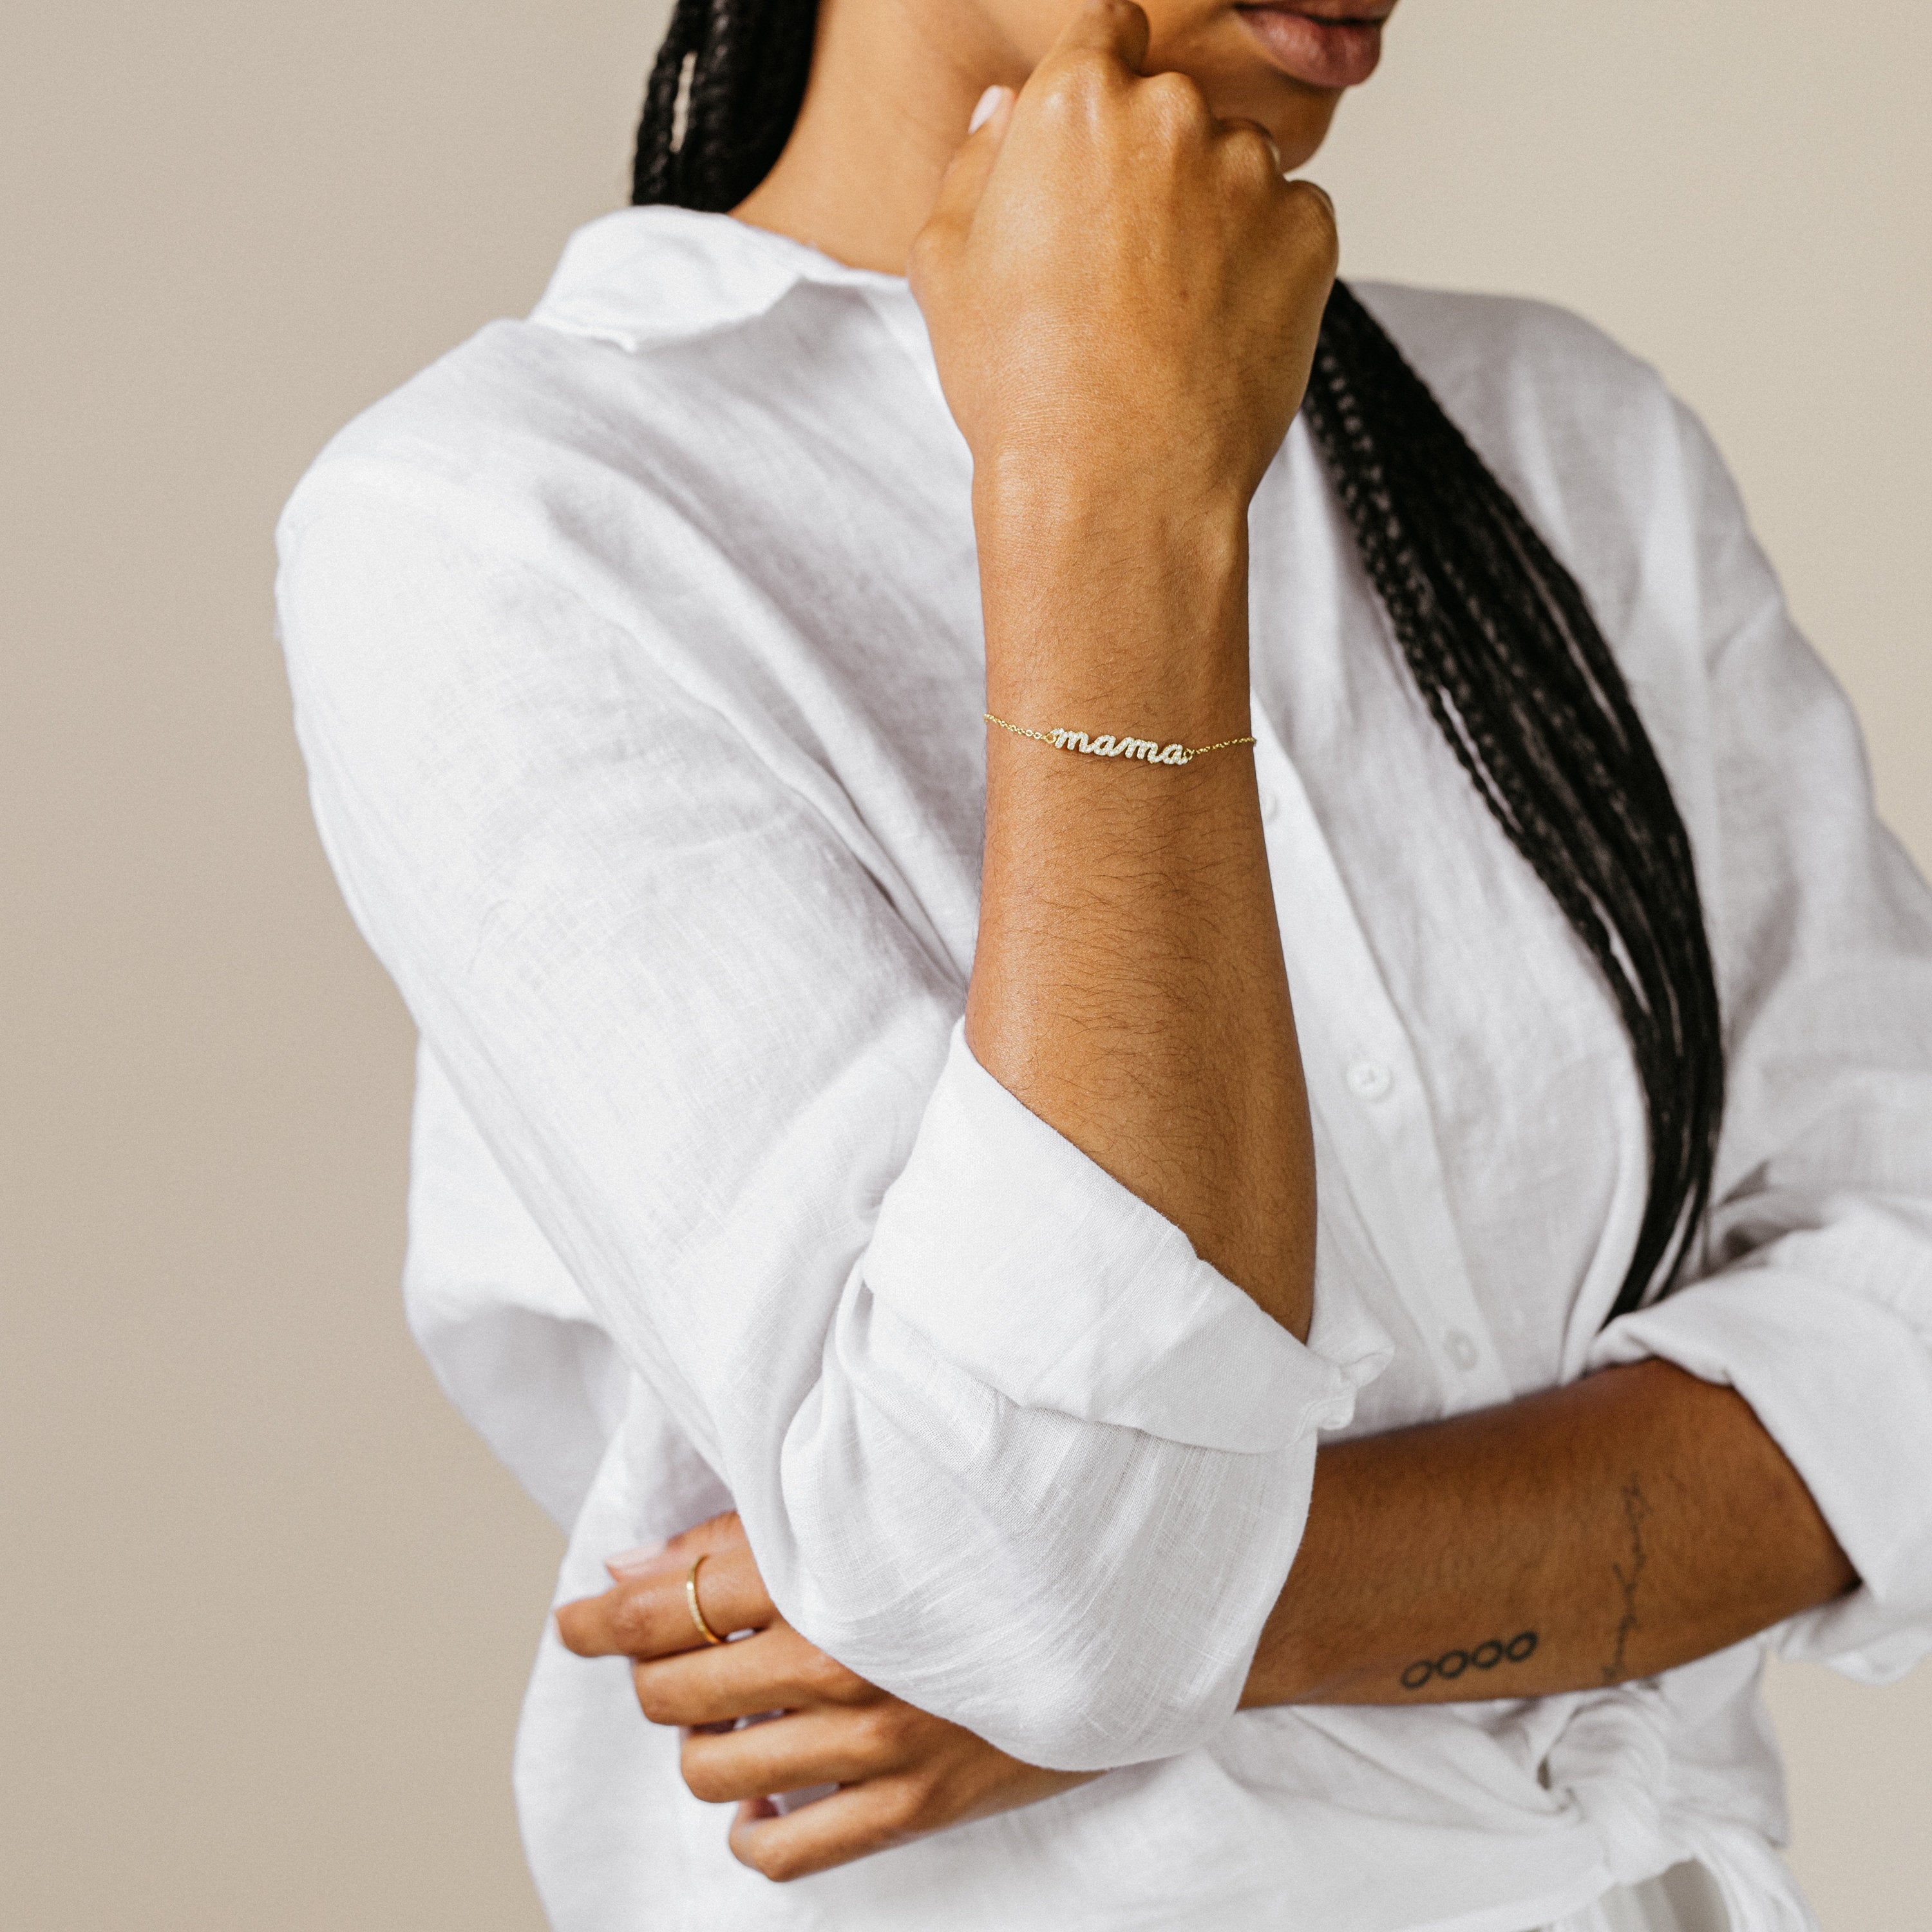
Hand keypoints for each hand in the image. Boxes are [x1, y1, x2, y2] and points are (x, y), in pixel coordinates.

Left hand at [555, 1513, 1097, 1881]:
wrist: (1104, 1603)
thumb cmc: (972, 1541)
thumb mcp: (863, 1513)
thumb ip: (739, 1538)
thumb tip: (626, 1571)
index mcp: (827, 1571)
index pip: (666, 1605)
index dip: (599, 1620)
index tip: (576, 1622)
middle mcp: (841, 1660)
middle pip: (674, 1692)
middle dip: (653, 1674)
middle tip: (678, 1653)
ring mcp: (876, 1744)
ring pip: (710, 1770)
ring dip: (700, 1743)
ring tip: (735, 1712)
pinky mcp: (911, 1806)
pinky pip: (782, 1852)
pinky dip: (752, 1828)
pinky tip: (765, 1792)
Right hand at [909, 0, 1337, 517]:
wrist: (1116, 485)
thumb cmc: (1021, 387)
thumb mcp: (947, 267)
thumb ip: (975, 163)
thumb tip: (1005, 109)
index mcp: (1077, 100)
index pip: (1109, 29)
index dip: (1105, 77)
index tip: (1101, 142)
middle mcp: (1174, 112)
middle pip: (1172, 109)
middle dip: (1152, 167)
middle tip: (1119, 269)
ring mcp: (1252, 172)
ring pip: (1236, 168)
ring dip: (1211, 216)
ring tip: (1167, 315)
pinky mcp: (1310, 234)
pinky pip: (1289, 225)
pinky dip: (1262, 266)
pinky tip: (1214, 332)